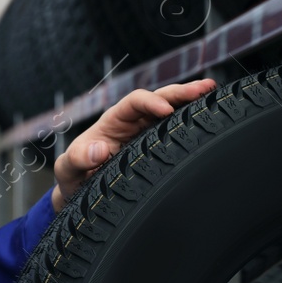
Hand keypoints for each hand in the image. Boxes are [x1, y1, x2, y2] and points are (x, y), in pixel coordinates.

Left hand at [50, 79, 216, 210]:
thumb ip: (77, 159)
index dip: (150, 103)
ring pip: (172, 113)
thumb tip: (98, 150)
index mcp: (113, 121)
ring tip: (214, 94)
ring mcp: (146, 136)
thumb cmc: (72, 177)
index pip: (134, 102)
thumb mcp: (66, 170)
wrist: (80, 194)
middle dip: (181, 93)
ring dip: (192, 103)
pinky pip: (175, 133)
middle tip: (205, 89)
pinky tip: (209, 118)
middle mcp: (132, 124)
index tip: (165, 111)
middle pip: (160, 99)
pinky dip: (191, 124)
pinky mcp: (156, 150)